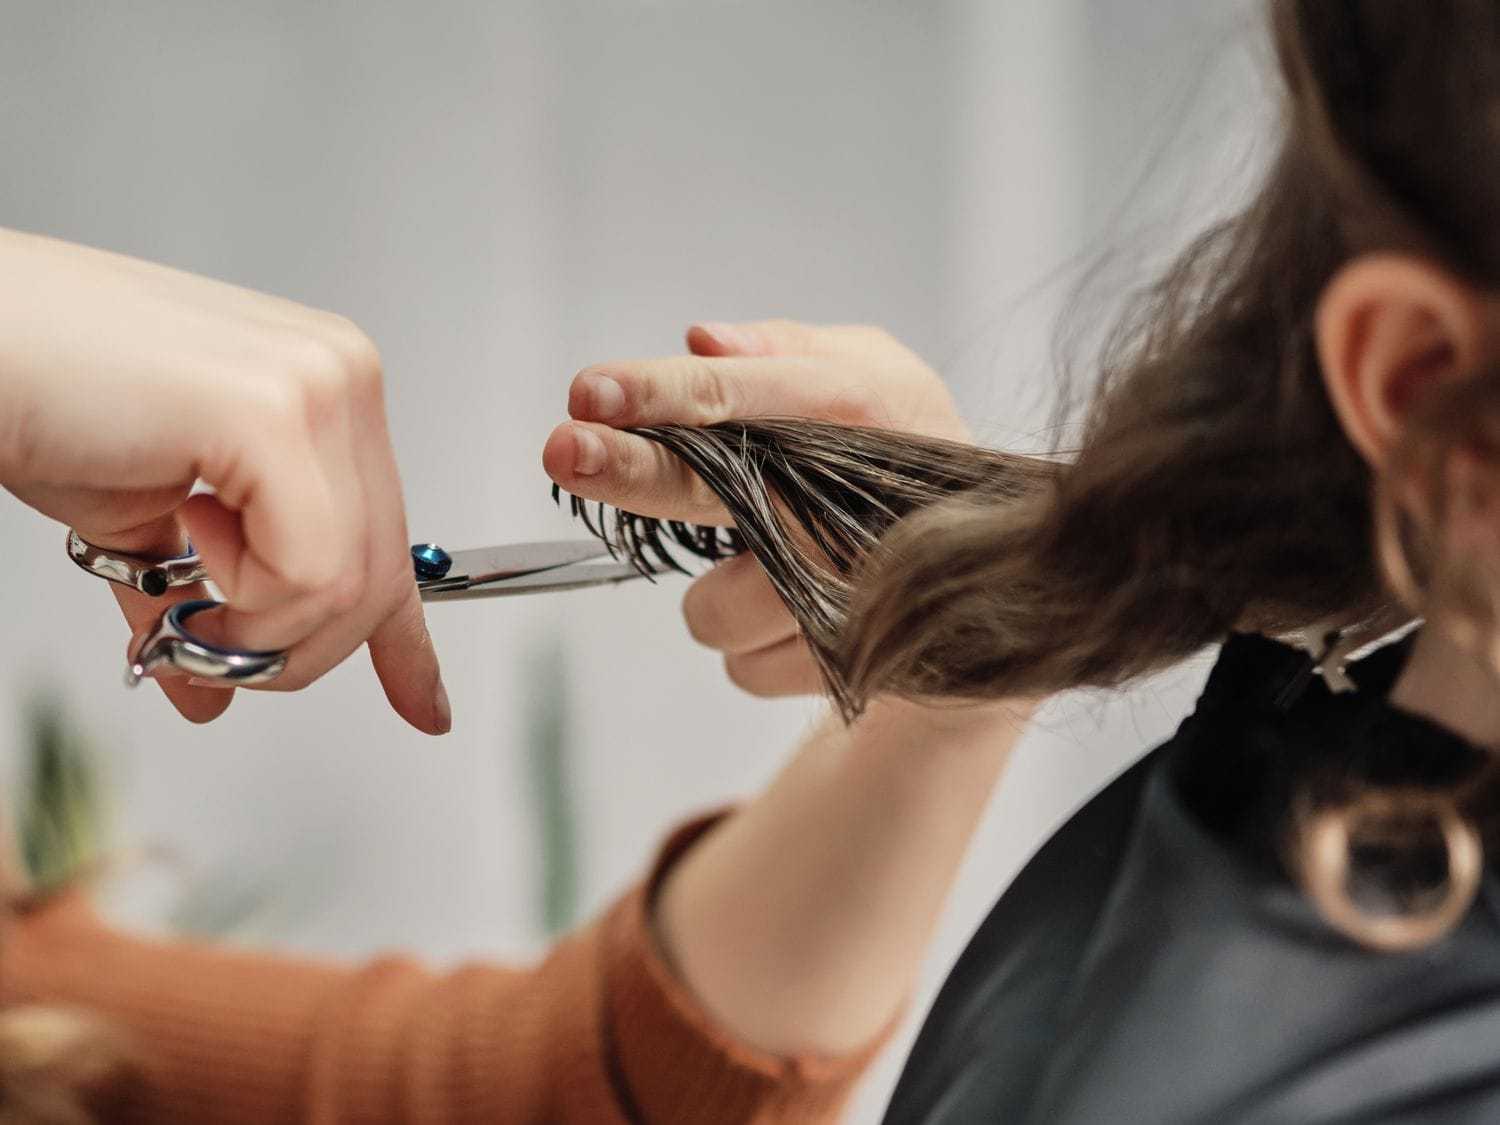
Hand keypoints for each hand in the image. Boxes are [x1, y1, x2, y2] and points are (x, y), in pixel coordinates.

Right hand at [0, 229, 446, 732]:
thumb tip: (211, 694)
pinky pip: (308, 568)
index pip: (392, 538)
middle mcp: (340, 376)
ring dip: (254, 627)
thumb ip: (195, 602)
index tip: (425, 708)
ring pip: (348, 583)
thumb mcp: (142, 527)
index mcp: (327, 392)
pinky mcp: (275, 409)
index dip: (405, 640)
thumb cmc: (39, 404)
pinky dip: (244, 599)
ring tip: (180, 584)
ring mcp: (319, 385)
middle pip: (377, 575)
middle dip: (292, 646)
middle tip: (203, 646)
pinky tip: (184, 541)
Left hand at [542, 320, 967, 697]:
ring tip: (774, 575)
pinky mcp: (853, 666)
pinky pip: (745, 668)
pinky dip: (754, 646)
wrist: (998, 589)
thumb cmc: (905, 455)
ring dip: (718, 596)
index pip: (740, 393)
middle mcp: (855, 501)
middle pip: (716, 488)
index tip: (587, 391)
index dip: (660, 393)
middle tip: (565, 450)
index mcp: (861, 407)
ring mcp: (858, 592)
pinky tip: (801, 618)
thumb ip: (786, 352)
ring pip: (714, 609)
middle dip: (632, 471)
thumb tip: (701, 340)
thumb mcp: (871, 373)